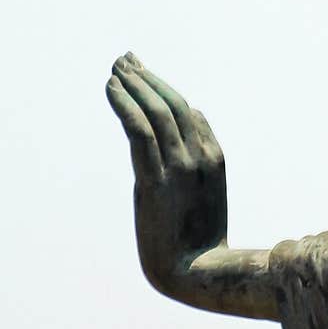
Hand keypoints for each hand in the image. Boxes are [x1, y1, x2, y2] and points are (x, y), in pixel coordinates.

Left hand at [107, 53, 227, 298]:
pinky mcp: (154, 180)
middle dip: (147, 78)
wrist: (194, 270)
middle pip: (170, 104)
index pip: (186, 111)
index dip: (162, 88)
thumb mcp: (210, 188)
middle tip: (126, 59)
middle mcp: (198, 155)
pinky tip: (113, 90)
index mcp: (214, 156)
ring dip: (134, 85)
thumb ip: (203, 149)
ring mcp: (178, 166)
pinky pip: (140, 131)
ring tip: (117, 68)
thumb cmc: (199, 235)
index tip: (142, 74)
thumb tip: (194, 112)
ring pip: (155, 112)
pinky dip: (126, 105)